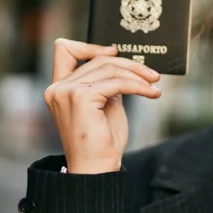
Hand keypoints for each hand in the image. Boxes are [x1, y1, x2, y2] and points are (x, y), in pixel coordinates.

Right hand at [44, 38, 160, 173]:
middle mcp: (58, 88)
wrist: (98, 167)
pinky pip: (117, 83)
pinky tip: (152, 93)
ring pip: (110, 68)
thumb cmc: (103, 140)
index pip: (64, 50)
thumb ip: (107, 82)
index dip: (90, 45)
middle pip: (99, 60)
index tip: (115, 52)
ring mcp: (66, 92)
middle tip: (153, 76)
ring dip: (138, 75)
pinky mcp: (80, 98)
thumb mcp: (106, 103)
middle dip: (130, 65)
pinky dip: (138, 86)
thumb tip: (124, 64)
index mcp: (59, 88)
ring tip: (154, 85)